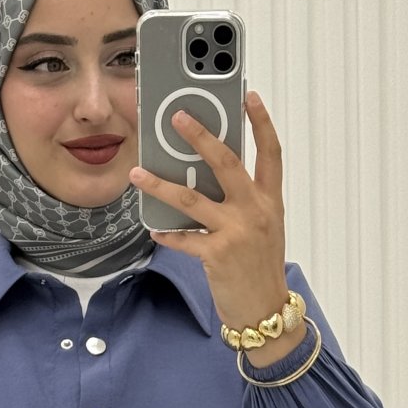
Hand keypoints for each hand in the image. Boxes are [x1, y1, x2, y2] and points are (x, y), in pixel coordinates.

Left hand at [129, 92, 287, 332]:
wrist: (266, 312)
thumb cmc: (260, 270)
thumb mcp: (263, 229)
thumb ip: (243, 202)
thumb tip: (207, 179)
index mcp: (270, 201)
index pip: (270, 153)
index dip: (260, 122)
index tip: (248, 95)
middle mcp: (255, 211)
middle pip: (226, 162)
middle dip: (201, 136)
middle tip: (178, 116)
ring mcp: (237, 232)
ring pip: (191, 198)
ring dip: (160, 184)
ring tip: (138, 172)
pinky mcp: (217, 255)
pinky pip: (183, 238)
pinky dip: (167, 234)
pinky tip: (154, 230)